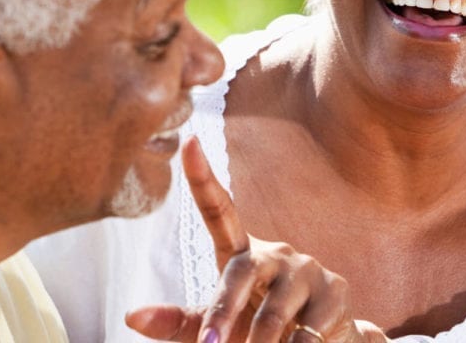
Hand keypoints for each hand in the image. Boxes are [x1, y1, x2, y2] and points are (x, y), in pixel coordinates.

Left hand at [126, 136, 387, 342]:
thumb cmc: (257, 329)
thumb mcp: (220, 325)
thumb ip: (179, 322)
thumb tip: (130, 316)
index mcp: (242, 254)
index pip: (219, 209)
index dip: (203, 176)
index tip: (188, 141)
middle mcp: (275, 253)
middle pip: (240, 275)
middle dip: (223, 312)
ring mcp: (308, 270)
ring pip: (274, 314)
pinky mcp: (336, 293)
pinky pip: (308, 334)